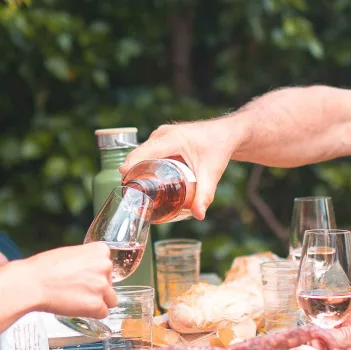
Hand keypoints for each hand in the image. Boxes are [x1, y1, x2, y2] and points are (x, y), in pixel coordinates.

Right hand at [6, 243, 119, 318]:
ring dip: (97, 301)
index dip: (94, 274)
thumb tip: (91, 271)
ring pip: (110, 300)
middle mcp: (105, 266)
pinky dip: (91, 313)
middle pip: (109, 283)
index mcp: (100, 250)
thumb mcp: (70, 254)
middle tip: (76, 289)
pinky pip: (102, 313)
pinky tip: (76, 307)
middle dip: (97, 288)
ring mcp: (102, 286)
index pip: (107, 267)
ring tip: (77, 300)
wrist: (32, 283)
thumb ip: (86, 261)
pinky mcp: (97, 304)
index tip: (81, 277)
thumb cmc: (44, 268)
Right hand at [123, 117, 244, 218]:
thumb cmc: (218, 148)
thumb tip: (199, 215)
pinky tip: (143, 181)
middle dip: (133, 174)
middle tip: (131, 196)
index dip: (131, 165)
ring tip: (135, 192)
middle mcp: (162, 134)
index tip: (124, 182)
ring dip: (137, 170)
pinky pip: (147, 152)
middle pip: (140, 154)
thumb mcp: (212, 172)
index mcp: (172, 138)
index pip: (145, 152)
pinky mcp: (162, 139)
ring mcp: (160, 135)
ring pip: (142, 154)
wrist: (226, 134)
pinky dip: (144, 165)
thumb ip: (205, 194)